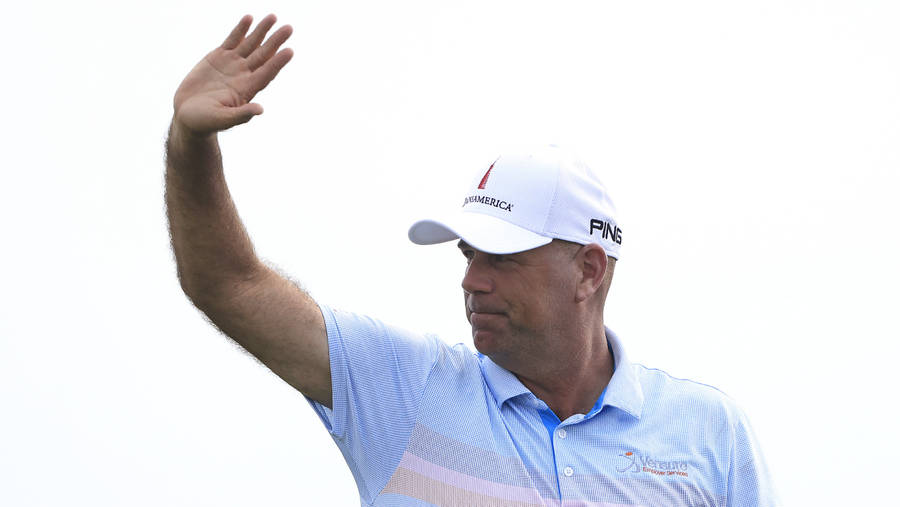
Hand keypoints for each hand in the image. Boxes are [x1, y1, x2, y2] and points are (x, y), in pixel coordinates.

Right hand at [173, 14, 292, 135]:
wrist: (187, 115)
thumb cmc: (206, 122)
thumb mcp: (223, 120)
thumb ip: (241, 114)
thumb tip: (260, 109)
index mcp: (247, 89)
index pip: (267, 73)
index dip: (278, 62)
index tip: (290, 51)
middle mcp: (243, 75)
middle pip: (263, 55)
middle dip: (275, 41)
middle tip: (289, 28)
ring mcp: (232, 65)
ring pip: (250, 44)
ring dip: (261, 31)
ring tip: (273, 17)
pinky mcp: (218, 57)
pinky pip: (232, 40)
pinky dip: (240, 29)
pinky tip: (249, 18)